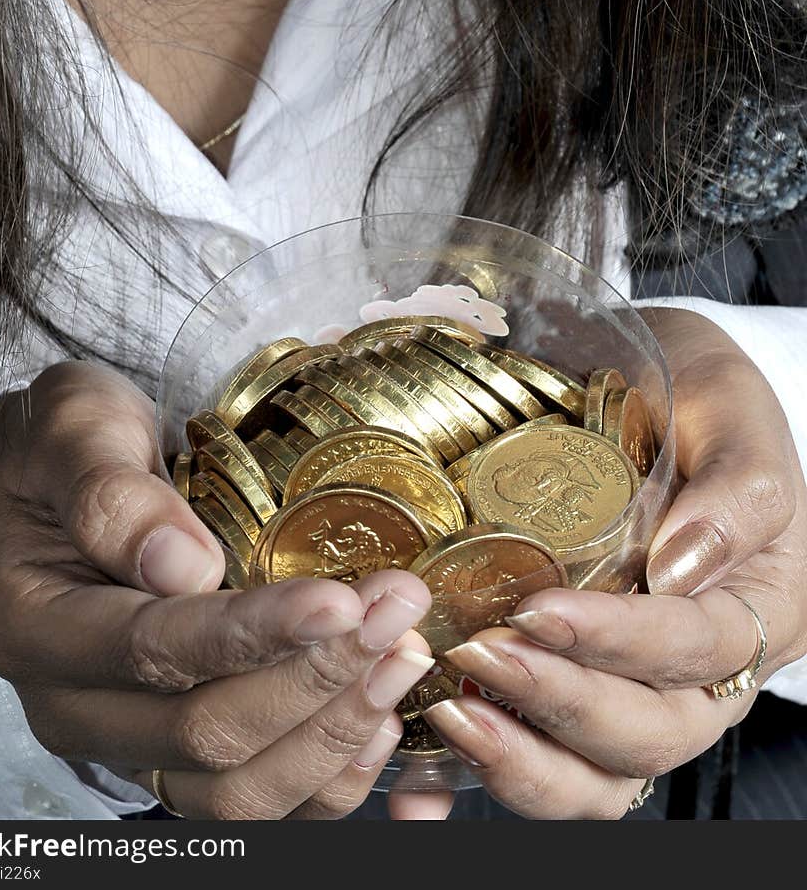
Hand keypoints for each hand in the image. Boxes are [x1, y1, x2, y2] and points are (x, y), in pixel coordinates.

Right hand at [0, 360, 434, 819]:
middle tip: (396, 608)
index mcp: (34, 625)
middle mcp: (72, 707)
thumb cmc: (73, 439)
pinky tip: (381, 719)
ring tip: (402, 655)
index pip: (151, 651)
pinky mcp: (179, 755)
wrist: (67, 470)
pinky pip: (259, 805)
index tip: (339, 601)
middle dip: (316, 676)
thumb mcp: (74, 424)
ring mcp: (127, 742)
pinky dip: (328, 778)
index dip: (251, 635)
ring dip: (333, 730)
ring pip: (235, 790)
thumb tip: (182, 566)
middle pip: (204, 735)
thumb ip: (109, 490)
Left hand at [419, 308, 806, 817]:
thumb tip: (680, 571)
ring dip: (522, 760)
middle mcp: (701, 676)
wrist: (661, 392)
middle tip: (481, 655)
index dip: (620, 642)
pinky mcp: (575, 697)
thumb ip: (735, 487)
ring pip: (597, 778)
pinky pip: (541, 767)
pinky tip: (421, 783)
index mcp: (755, 610)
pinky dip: (479, 785)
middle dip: (559, 704)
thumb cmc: (705, 400)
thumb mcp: (734, 410)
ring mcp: (636, 695)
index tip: (542, 610)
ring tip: (451, 714)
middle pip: (645, 736)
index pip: (695, 651)